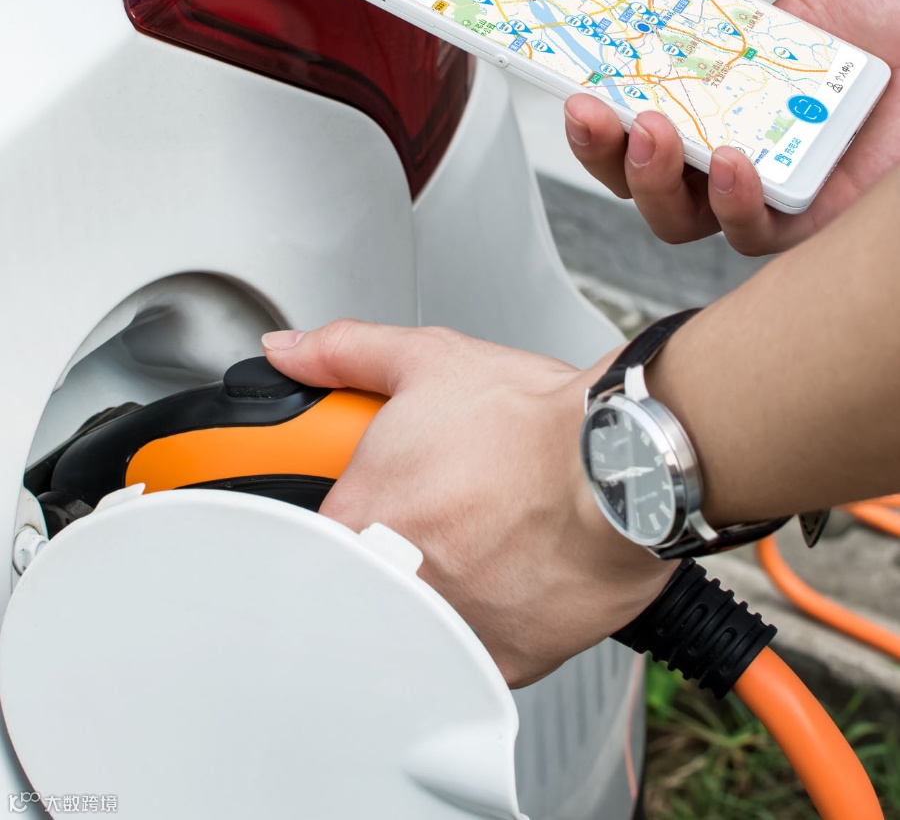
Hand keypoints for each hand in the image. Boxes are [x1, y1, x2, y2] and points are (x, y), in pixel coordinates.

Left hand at [262, 321, 674, 686]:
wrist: (625, 464)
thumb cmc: (533, 422)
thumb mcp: (429, 361)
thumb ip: (344, 354)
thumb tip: (289, 351)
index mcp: (360, 516)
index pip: (311, 532)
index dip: (346, 509)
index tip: (374, 499)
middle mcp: (395, 583)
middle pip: (366, 578)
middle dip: (397, 545)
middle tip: (445, 510)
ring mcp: (448, 627)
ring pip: (421, 618)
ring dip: (444, 582)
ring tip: (489, 535)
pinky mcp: (499, 661)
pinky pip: (475, 650)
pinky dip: (489, 615)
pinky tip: (513, 571)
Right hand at [565, 0, 899, 254]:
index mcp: (716, 93)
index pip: (634, 111)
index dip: (594, 107)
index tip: (570, 79)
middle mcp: (728, 146)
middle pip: (635, 175)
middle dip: (600, 151)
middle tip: (594, 111)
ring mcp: (761, 188)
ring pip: (675, 216)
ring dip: (649, 180)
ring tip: (653, 130)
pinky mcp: (804, 221)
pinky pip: (749, 234)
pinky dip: (732, 203)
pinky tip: (735, 162)